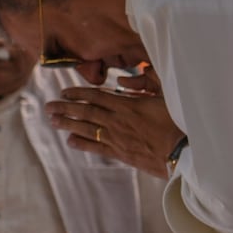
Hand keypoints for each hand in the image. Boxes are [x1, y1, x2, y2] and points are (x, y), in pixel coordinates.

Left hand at [45, 66, 182, 178]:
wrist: (185, 153)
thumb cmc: (180, 121)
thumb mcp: (167, 94)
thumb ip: (148, 80)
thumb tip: (125, 79)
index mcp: (128, 105)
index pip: (97, 96)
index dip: (78, 93)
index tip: (64, 92)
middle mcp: (118, 121)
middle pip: (86, 112)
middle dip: (65, 108)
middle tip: (48, 107)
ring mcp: (118, 138)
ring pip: (87, 129)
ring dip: (68, 124)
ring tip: (53, 121)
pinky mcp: (122, 154)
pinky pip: (97, 147)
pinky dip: (82, 143)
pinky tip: (70, 141)